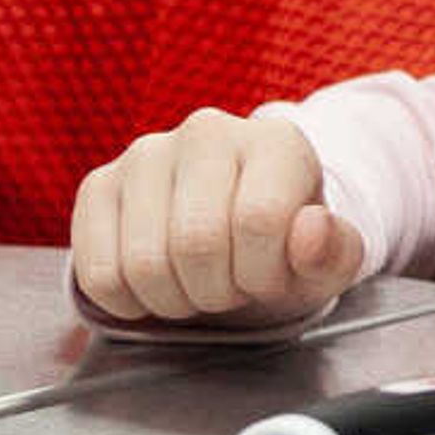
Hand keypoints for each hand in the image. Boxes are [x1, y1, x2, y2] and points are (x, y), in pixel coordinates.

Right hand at [68, 107, 363, 329]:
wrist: (237, 235)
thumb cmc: (284, 247)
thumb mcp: (326, 260)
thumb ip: (335, 250)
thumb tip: (310, 229)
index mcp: (275, 141)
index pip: (259, 220)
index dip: (264, 273)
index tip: (270, 276)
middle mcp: (207, 132)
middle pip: (196, 244)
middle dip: (218, 291)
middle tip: (231, 285)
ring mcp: (145, 154)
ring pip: (143, 264)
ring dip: (174, 300)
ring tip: (197, 282)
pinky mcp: (98, 185)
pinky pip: (98, 273)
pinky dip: (130, 302)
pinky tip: (157, 283)